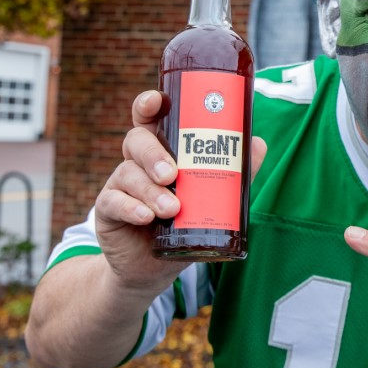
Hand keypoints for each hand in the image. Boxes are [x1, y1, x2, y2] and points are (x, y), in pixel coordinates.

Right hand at [94, 90, 265, 290]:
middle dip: (153, 154)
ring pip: (129, 173)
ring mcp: (120, 184)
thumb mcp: (212, 196)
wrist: (153, 266)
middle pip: (137, 141)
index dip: (148, 105)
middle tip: (172, 174)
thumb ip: (235, 171)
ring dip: (151, 190)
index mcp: (161, 149)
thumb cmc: (185, 221)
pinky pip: (113, 202)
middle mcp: (138, 161)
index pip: (150, 119)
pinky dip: (131, 208)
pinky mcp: (107, 211)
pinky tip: (145, 217)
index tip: (155, 101)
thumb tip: (259, 144)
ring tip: (171, 209)